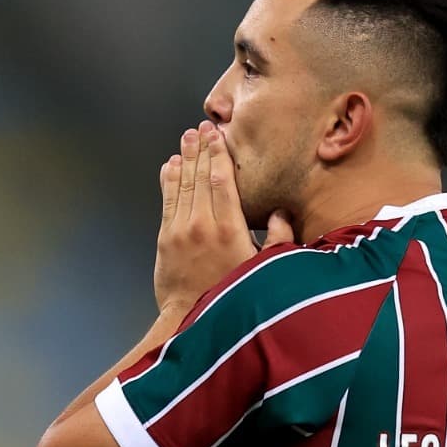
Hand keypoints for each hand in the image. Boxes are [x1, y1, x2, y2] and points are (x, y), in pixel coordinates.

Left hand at [153, 121, 292, 314]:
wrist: (191, 318)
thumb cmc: (231, 296)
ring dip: (185, 158)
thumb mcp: (263, 270)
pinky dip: (169, 180)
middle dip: (201, 149)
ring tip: (187, 138)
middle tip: (201, 128)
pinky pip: (167, 200)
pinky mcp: (166, 239)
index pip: (223, 181)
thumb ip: (277, 240)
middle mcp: (204, 224)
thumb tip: (281, 213)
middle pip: (202, 176)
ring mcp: (181, 230)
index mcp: (230, 230)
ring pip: (183, 184)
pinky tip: (171, 165)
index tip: (218, 135)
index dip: (219, 155)